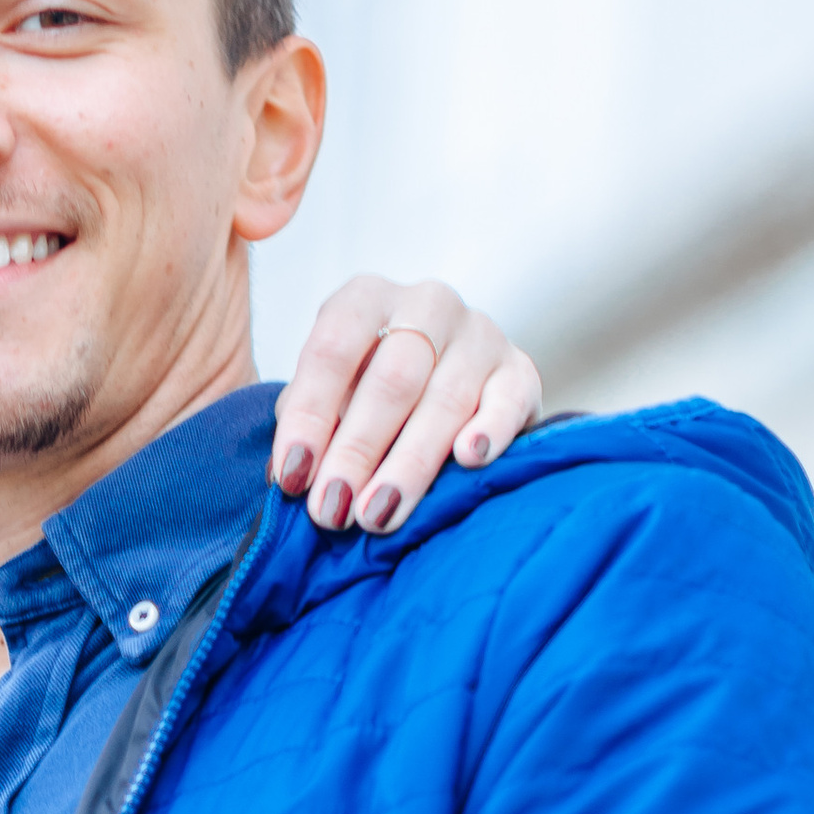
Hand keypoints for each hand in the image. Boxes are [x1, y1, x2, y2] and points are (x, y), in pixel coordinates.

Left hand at [270, 278, 542, 534]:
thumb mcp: (328, 393)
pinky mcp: (521, 369)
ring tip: (378, 514)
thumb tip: (292, 473)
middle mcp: (426, 304)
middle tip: (333, 509)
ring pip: (446, 399)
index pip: (332, 349)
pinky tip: (468, 460)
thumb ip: (308, 422)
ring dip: (410, 464)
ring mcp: (480, 333)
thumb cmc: (367, 391)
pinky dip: (489, 430)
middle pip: (391, 379)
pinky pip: (509, 399)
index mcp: (366, 299)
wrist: (444, 378)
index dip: (310, 416)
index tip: (293, 477)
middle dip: (357, 450)